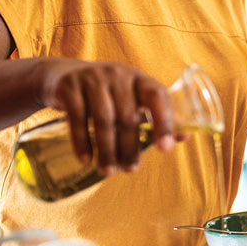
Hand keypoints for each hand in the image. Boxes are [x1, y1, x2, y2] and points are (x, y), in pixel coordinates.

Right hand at [36, 59, 175, 172]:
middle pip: (127, 116)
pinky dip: (81, 141)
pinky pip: (77, 118)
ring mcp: (92, 78)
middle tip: (130, 170)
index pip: (157, 96)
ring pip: (103, 119)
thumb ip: (155, 117)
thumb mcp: (131, 100)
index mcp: (139, 79)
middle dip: (130, 148)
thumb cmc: (107, 95)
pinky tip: (86, 160)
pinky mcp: (69, 86)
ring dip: (107, 149)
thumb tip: (185, 136)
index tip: (164, 149)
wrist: (62, 77)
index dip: (163, 122)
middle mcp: (118, 75)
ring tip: (108, 171)